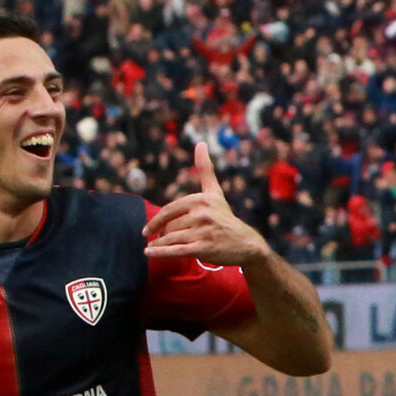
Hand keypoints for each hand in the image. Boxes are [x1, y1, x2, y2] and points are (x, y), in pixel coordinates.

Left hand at [144, 139, 270, 265]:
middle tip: (162, 239)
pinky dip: (160, 253)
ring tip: (154, 248)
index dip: (156, 220)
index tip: (148, 229)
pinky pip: (176, 250)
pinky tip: (148, 253)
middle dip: (163, 234)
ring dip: (160, 245)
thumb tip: (200, 143)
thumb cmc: (226, 217)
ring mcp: (203, 232)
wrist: (247, 243)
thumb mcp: (215, 193)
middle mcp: (201, 215)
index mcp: (200, 200)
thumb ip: (205, 169)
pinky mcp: (204, 248)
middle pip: (169, 226)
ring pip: (171, 239)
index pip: (170, 210)